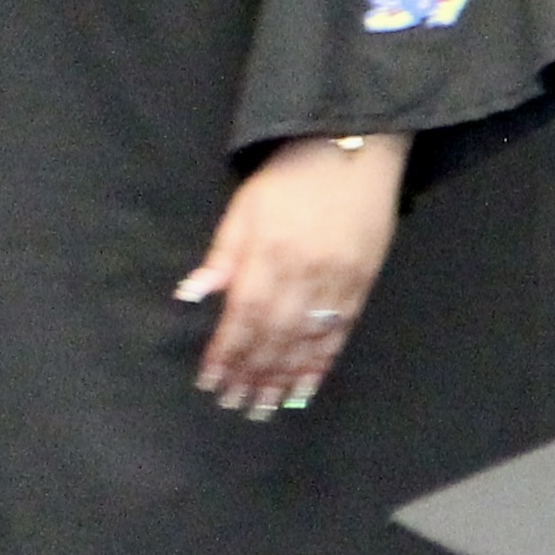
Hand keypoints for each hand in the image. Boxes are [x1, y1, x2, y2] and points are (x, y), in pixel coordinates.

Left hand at [176, 132, 408, 415]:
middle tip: (236, 405)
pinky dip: (321, 362)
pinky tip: (306, 386)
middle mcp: (304, 274)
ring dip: (284, 378)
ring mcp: (337, 282)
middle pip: (274, 336)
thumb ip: (223, 254)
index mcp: (270, 253)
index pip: (243, 315)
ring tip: (266, 406)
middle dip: (252, 374)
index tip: (210, 381)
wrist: (354, 148)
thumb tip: (192, 295)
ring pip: (307, 341)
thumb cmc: (289, 176)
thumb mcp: (245, 206)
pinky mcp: (362, 284)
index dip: (226, 352)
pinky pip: (339, 332)